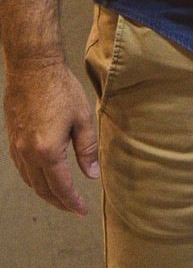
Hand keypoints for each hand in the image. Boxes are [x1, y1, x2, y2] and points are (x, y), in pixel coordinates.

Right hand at [4, 58, 99, 214]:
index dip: (72, 201)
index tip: (82, 210)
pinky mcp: (13, 141)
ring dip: (46, 193)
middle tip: (74, 208)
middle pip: (43, 189)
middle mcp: (28, 154)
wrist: (33, 70)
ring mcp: (17, 149)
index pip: (61, 186)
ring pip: (30, 182)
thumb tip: (91, 175)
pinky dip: (34, 180)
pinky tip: (44, 178)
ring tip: (62, 197)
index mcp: (47, 151)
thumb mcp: (83, 117)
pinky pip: (23, 170)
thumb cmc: (62, 89)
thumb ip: (87, 149)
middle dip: (59, 202)